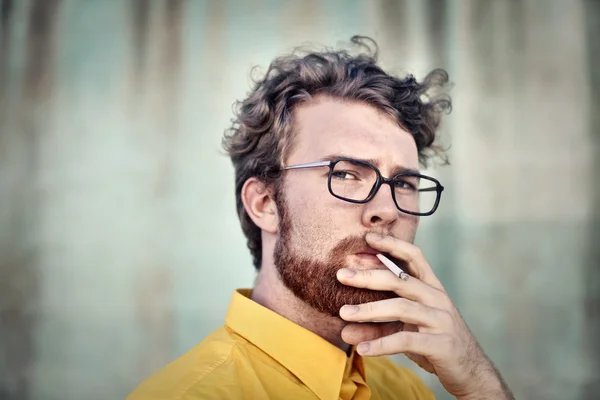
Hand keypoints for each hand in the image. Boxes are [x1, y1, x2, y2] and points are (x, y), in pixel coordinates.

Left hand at [336, 233, 512, 399]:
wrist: (471, 371)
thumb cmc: (434, 342)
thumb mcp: (405, 330)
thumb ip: (377, 326)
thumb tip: (344, 327)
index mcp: (431, 287)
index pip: (413, 257)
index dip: (392, 245)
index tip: (368, 237)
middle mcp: (437, 298)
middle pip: (400, 280)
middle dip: (369, 276)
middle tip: (341, 275)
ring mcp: (441, 320)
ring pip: (401, 307)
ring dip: (369, 310)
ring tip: (343, 314)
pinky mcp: (441, 344)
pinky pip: (406, 340)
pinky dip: (382, 344)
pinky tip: (362, 348)